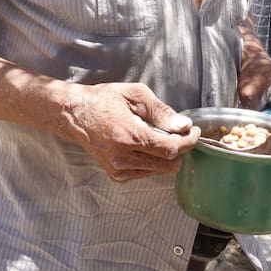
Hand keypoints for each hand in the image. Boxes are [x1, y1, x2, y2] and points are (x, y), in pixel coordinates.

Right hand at [59, 82, 198, 182]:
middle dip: (180, 149)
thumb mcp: (135, 95)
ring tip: (159, 136)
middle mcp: (123, 158)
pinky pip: (146, 173)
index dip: (188, 141)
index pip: (170, 148)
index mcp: (129, 136)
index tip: (194, 131)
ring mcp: (119, 169)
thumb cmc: (104, 100)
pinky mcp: (116, 175)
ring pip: (159, 171)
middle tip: (180, 133)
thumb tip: (184, 126)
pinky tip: (145, 146)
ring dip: (166, 156)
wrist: (75, 115)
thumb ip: (161, 111)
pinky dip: (152, 161)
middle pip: (168, 164)